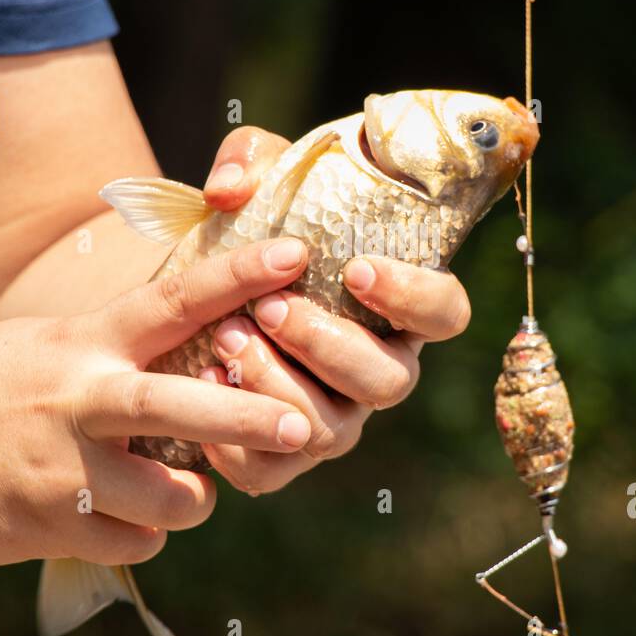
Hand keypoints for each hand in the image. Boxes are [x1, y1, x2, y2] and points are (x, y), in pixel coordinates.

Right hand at [0, 237, 313, 567]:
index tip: (295, 256)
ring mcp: (62, 469)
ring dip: (191, 499)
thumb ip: (111, 353)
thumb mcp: (40, 347)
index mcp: (80, 345)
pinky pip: (137, 542)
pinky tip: (110, 515)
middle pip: (182, 409)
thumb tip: (193, 359)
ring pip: (175, 500)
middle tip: (297, 426)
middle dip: (246, 419)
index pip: (172, 300)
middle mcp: (77, 401)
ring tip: (172, 488)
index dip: (237, 276)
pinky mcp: (49, 527)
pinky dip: (140, 533)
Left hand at [194, 127, 472, 494]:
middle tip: (271, 307)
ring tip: (226, 339)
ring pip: (334, 431)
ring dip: (280, 386)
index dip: (414, 297)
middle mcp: (377, 369)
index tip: (358, 269)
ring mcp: (335, 418)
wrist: (191, 295)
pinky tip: (206, 386)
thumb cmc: (249, 233)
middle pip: (390, 381)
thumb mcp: (255, 180)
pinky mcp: (282, 456)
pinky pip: (273, 472)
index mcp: (395, 307)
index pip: (445, 313)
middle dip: (329, 345)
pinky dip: (238, 444)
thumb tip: (230, 190)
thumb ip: (251, 162)